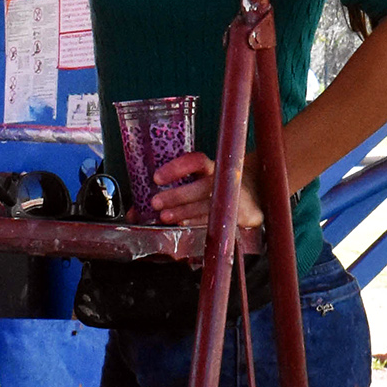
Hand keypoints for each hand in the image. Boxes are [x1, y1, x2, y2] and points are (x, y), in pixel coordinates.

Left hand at [146, 150, 265, 254]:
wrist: (253, 199)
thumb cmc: (214, 191)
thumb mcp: (196, 184)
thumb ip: (168, 193)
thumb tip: (134, 213)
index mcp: (209, 168)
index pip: (195, 161)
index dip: (177, 167)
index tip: (156, 177)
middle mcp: (221, 180)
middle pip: (200, 186)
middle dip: (177, 195)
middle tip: (156, 202)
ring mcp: (231, 198)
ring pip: (207, 204)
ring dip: (184, 211)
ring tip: (165, 217)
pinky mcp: (238, 215)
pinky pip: (216, 219)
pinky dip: (197, 223)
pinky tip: (184, 225)